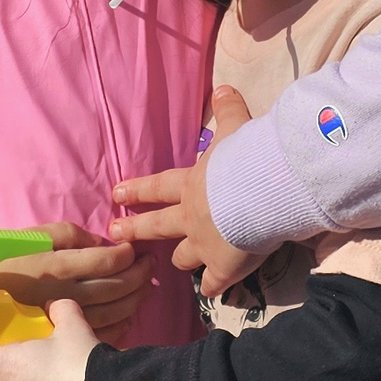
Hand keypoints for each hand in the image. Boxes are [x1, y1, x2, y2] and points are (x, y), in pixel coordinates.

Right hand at [0, 227, 150, 346]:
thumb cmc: (8, 259)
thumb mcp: (36, 236)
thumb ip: (71, 235)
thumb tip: (105, 243)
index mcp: (54, 268)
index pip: (104, 261)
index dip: (127, 255)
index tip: (135, 249)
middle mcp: (60, 296)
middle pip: (113, 288)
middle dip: (138, 275)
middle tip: (149, 264)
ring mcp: (61, 322)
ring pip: (111, 313)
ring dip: (134, 298)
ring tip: (144, 286)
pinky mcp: (61, 339)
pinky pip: (99, 334)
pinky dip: (121, 324)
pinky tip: (128, 313)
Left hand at [111, 87, 254, 297]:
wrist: (263, 191)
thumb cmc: (248, 157)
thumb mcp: (236, 128)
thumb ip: (228, 111)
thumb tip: (222, 88)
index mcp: (191, 183)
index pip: (157, 186)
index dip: (137, 190)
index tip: (116, 194)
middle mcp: (191, 216)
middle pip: (157, 225)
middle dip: (136, 229)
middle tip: (116, 233)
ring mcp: (204, 244)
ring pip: (183, 256)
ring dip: (180, 258)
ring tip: (174, 263)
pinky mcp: (223, 267)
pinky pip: (214, 282)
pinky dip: (214, 286)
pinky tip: (212, 292)